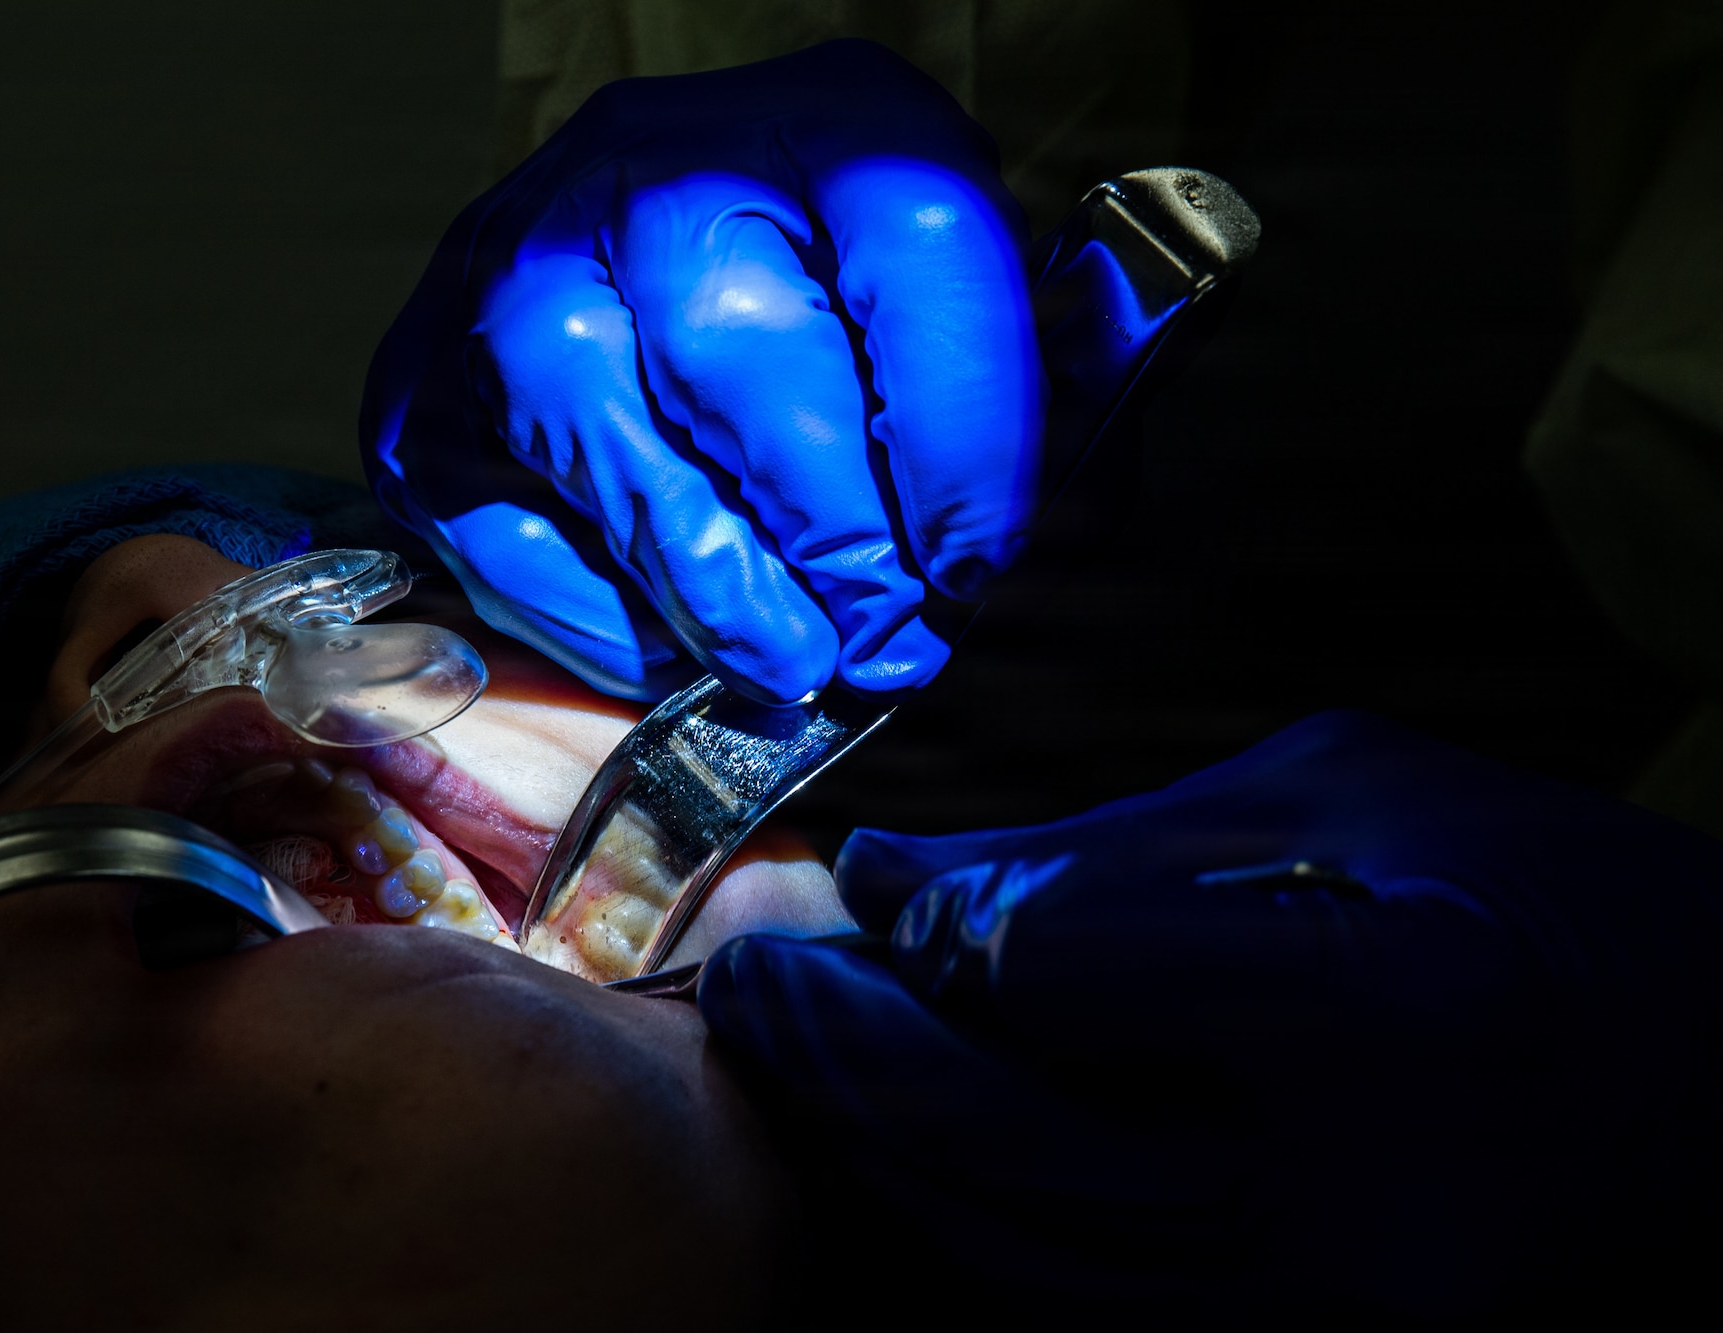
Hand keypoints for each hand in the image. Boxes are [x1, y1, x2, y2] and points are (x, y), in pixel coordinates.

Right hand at [361, 40, 1044, 703]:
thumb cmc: (837, 320)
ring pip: (596, 426)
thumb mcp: (970, 317)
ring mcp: (513, 260)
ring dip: (709, 581)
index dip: (962, 428)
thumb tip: (1063, 530)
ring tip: (788, 663)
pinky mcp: (421, 379)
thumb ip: (1043, 396)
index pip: (914, 239)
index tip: (982, 564)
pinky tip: (673, 642)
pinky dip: (591, 610)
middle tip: (885, 638)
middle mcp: (652, 161)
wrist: (644, 278)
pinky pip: (492, 517)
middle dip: (829, 529)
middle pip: (734, 340)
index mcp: (832, 119)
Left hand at [698, 711, 1722, 1319]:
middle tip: (751, 981)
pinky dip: (971, 1236)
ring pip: (1020, 1260)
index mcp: (1384, 1012)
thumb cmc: (1559, 904)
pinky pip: (1088, 1318)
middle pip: (1007, 1138)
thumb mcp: (1361, 802)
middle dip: (842, 1053)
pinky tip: (907, 1158)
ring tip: (798, 1068)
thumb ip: (1119, 845)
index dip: (932, 924)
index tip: (866, 886)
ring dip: (879, 1160)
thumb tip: (906, 875)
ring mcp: (1333, 1314)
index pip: (1063, 972)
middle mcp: (1348, 1199)